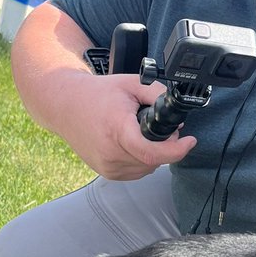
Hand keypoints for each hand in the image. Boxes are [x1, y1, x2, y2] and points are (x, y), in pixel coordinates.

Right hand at [59, 72, 196, 178]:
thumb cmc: (96, 94)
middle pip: (154, 159)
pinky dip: (141, 159)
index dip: (176, 150)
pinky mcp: (106, 172)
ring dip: (153, 154)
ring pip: (147, 168)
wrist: (65, 105)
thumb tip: (177, 118)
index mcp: (117, 130)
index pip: (151, 152)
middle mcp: (110, 153)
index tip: (189, 141)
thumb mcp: (131, 84)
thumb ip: (158, 95)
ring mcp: (108, 166)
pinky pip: (136, 171)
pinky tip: (132, 143)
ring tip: (140, 133)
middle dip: (165, 146)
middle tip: (159, 128)